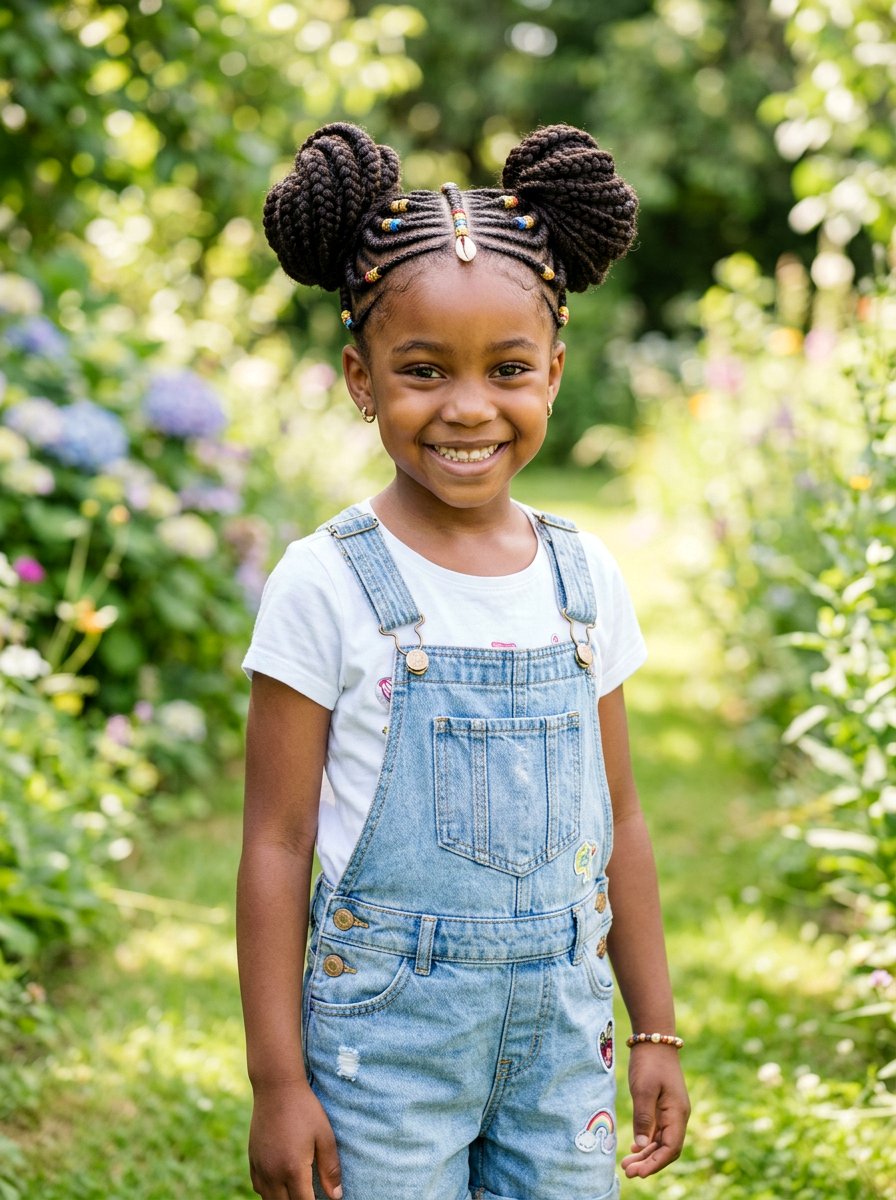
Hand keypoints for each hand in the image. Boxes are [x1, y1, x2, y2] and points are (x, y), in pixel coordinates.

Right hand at [248, 1080, 341, 1198]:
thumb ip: (330, 1169)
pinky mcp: (252, 1159)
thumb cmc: (305, 1109)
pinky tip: (281, 1184)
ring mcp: (260, 1167)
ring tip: (298, 1191)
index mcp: (293, 1169)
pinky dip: (269, 1192)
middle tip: (310, 1194)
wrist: (276, 1087)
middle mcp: (273, 1173)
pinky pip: (258, 1187)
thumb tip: (336, 1196)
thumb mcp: (324, 1136)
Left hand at [621, 1045, 689, 1178]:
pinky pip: (659, 1130)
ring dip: (646, 1153)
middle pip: (666, 1148)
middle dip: (648, 1162)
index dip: (655, 1163)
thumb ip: (643, 1118)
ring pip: (662, 1140)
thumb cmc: (649, 1062)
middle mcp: (678, 1115)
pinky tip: (635, 1148)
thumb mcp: (643, 1089)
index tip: (638, 1173)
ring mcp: (672, 1110)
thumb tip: (641, 1145)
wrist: (654, 1038)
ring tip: (627, 1164)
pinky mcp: (664, 1105)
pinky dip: (647, 1141)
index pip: (671, 1148)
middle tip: (628, 1171)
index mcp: (677, 1113)